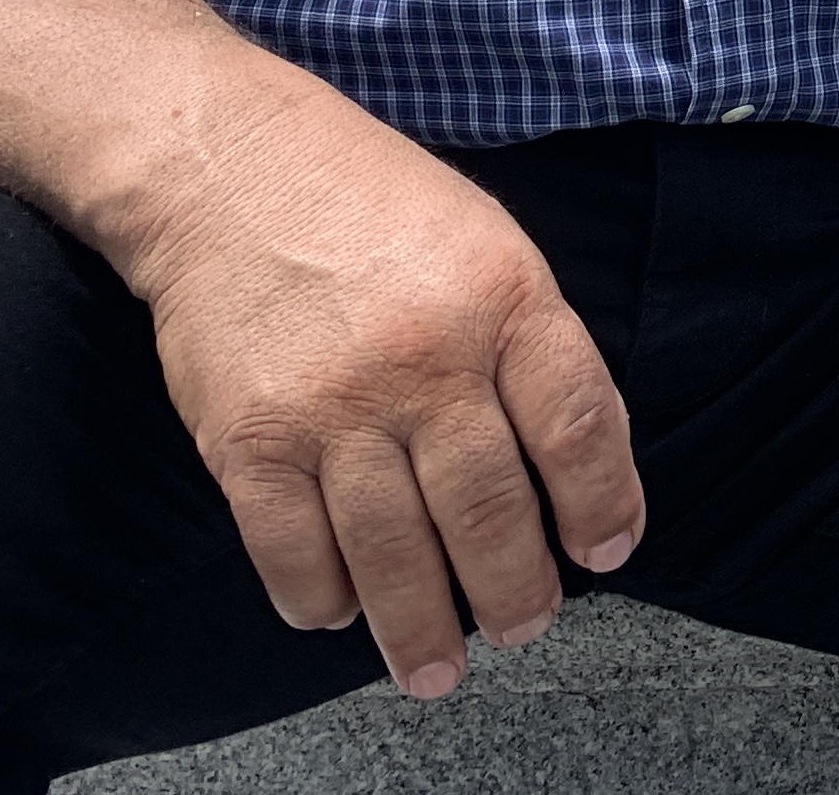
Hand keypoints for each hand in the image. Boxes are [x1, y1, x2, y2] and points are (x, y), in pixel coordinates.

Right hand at [127, 92, 643, 702]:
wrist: (230, 171)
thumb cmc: (374, 205)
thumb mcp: (492, 243)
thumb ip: (531, 345)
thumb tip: (572, 464)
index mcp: (505, 299)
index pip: (580, 426)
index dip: (603, 503)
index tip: (607, 551)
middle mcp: (425, 359)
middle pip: (490, 510)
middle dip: (515, 592)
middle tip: (525, 628)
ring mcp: (332, 406)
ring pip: (395, 552)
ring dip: (422, 625)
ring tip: (440, 666)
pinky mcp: (246, 439)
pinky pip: (291, 550)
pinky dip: (319, 598)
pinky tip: (340, 613)